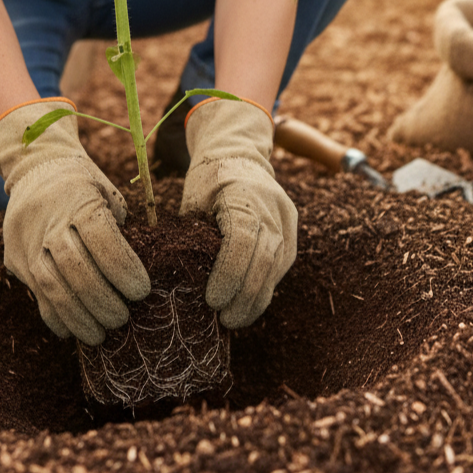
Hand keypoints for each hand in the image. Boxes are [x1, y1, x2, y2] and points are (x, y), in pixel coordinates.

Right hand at [0, 99, 149, 344]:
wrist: (35, 167)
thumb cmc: (84, 184)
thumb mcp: (108, 192)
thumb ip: (119, 229)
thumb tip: (135, 277)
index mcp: (78, 197)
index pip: (100, 238)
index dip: (122, 269)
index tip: (142, 292)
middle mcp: (48, 220)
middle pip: (74, 268)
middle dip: (102, 300)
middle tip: (123, 319)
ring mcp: (26, 240)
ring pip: (50, 285)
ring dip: (78, 316)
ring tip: (100, 336)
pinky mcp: (13, 257)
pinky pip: (34, 293)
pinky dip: (55, 316)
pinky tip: (73, 330)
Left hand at [180, 98, 297, 327]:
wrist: (239, 152)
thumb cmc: (208, 178)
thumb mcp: (192, 200)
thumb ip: (192, 236)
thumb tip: (180, 282)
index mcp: (243, 193)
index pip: (243, 240)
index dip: (229, 274)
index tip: (212, 300)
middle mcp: (273, 206)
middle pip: (265, 259)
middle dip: (245, 296)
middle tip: (224, 320)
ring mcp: (287, 218)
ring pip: (277, 267)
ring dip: (257, 298)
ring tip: (235, 319)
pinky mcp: (292, 230)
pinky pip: (281, 265)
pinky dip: (265, 286)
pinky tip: (249, 304)